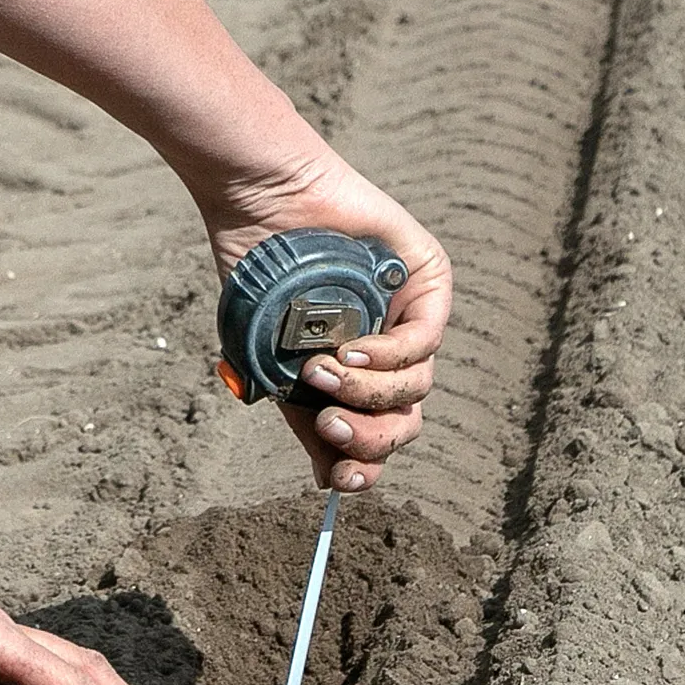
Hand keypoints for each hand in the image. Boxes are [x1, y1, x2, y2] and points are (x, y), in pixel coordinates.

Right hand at [205, 152, 451, 493]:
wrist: (257, 204)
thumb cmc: (256, 275)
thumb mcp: (273, 362)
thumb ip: (306, 414)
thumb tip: (332, 481)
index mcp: (354, 370)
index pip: (379, 431)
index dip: (366, 462)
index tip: (340, 479)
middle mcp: (387, 346)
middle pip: (406, 418)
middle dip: (371, 436)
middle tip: (328, 425)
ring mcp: (410, 313)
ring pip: (419, 386)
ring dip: (369, 392)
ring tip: (322, 373)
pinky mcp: (427, 278)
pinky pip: (427, 340)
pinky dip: (389, 357)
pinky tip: (350, 351)